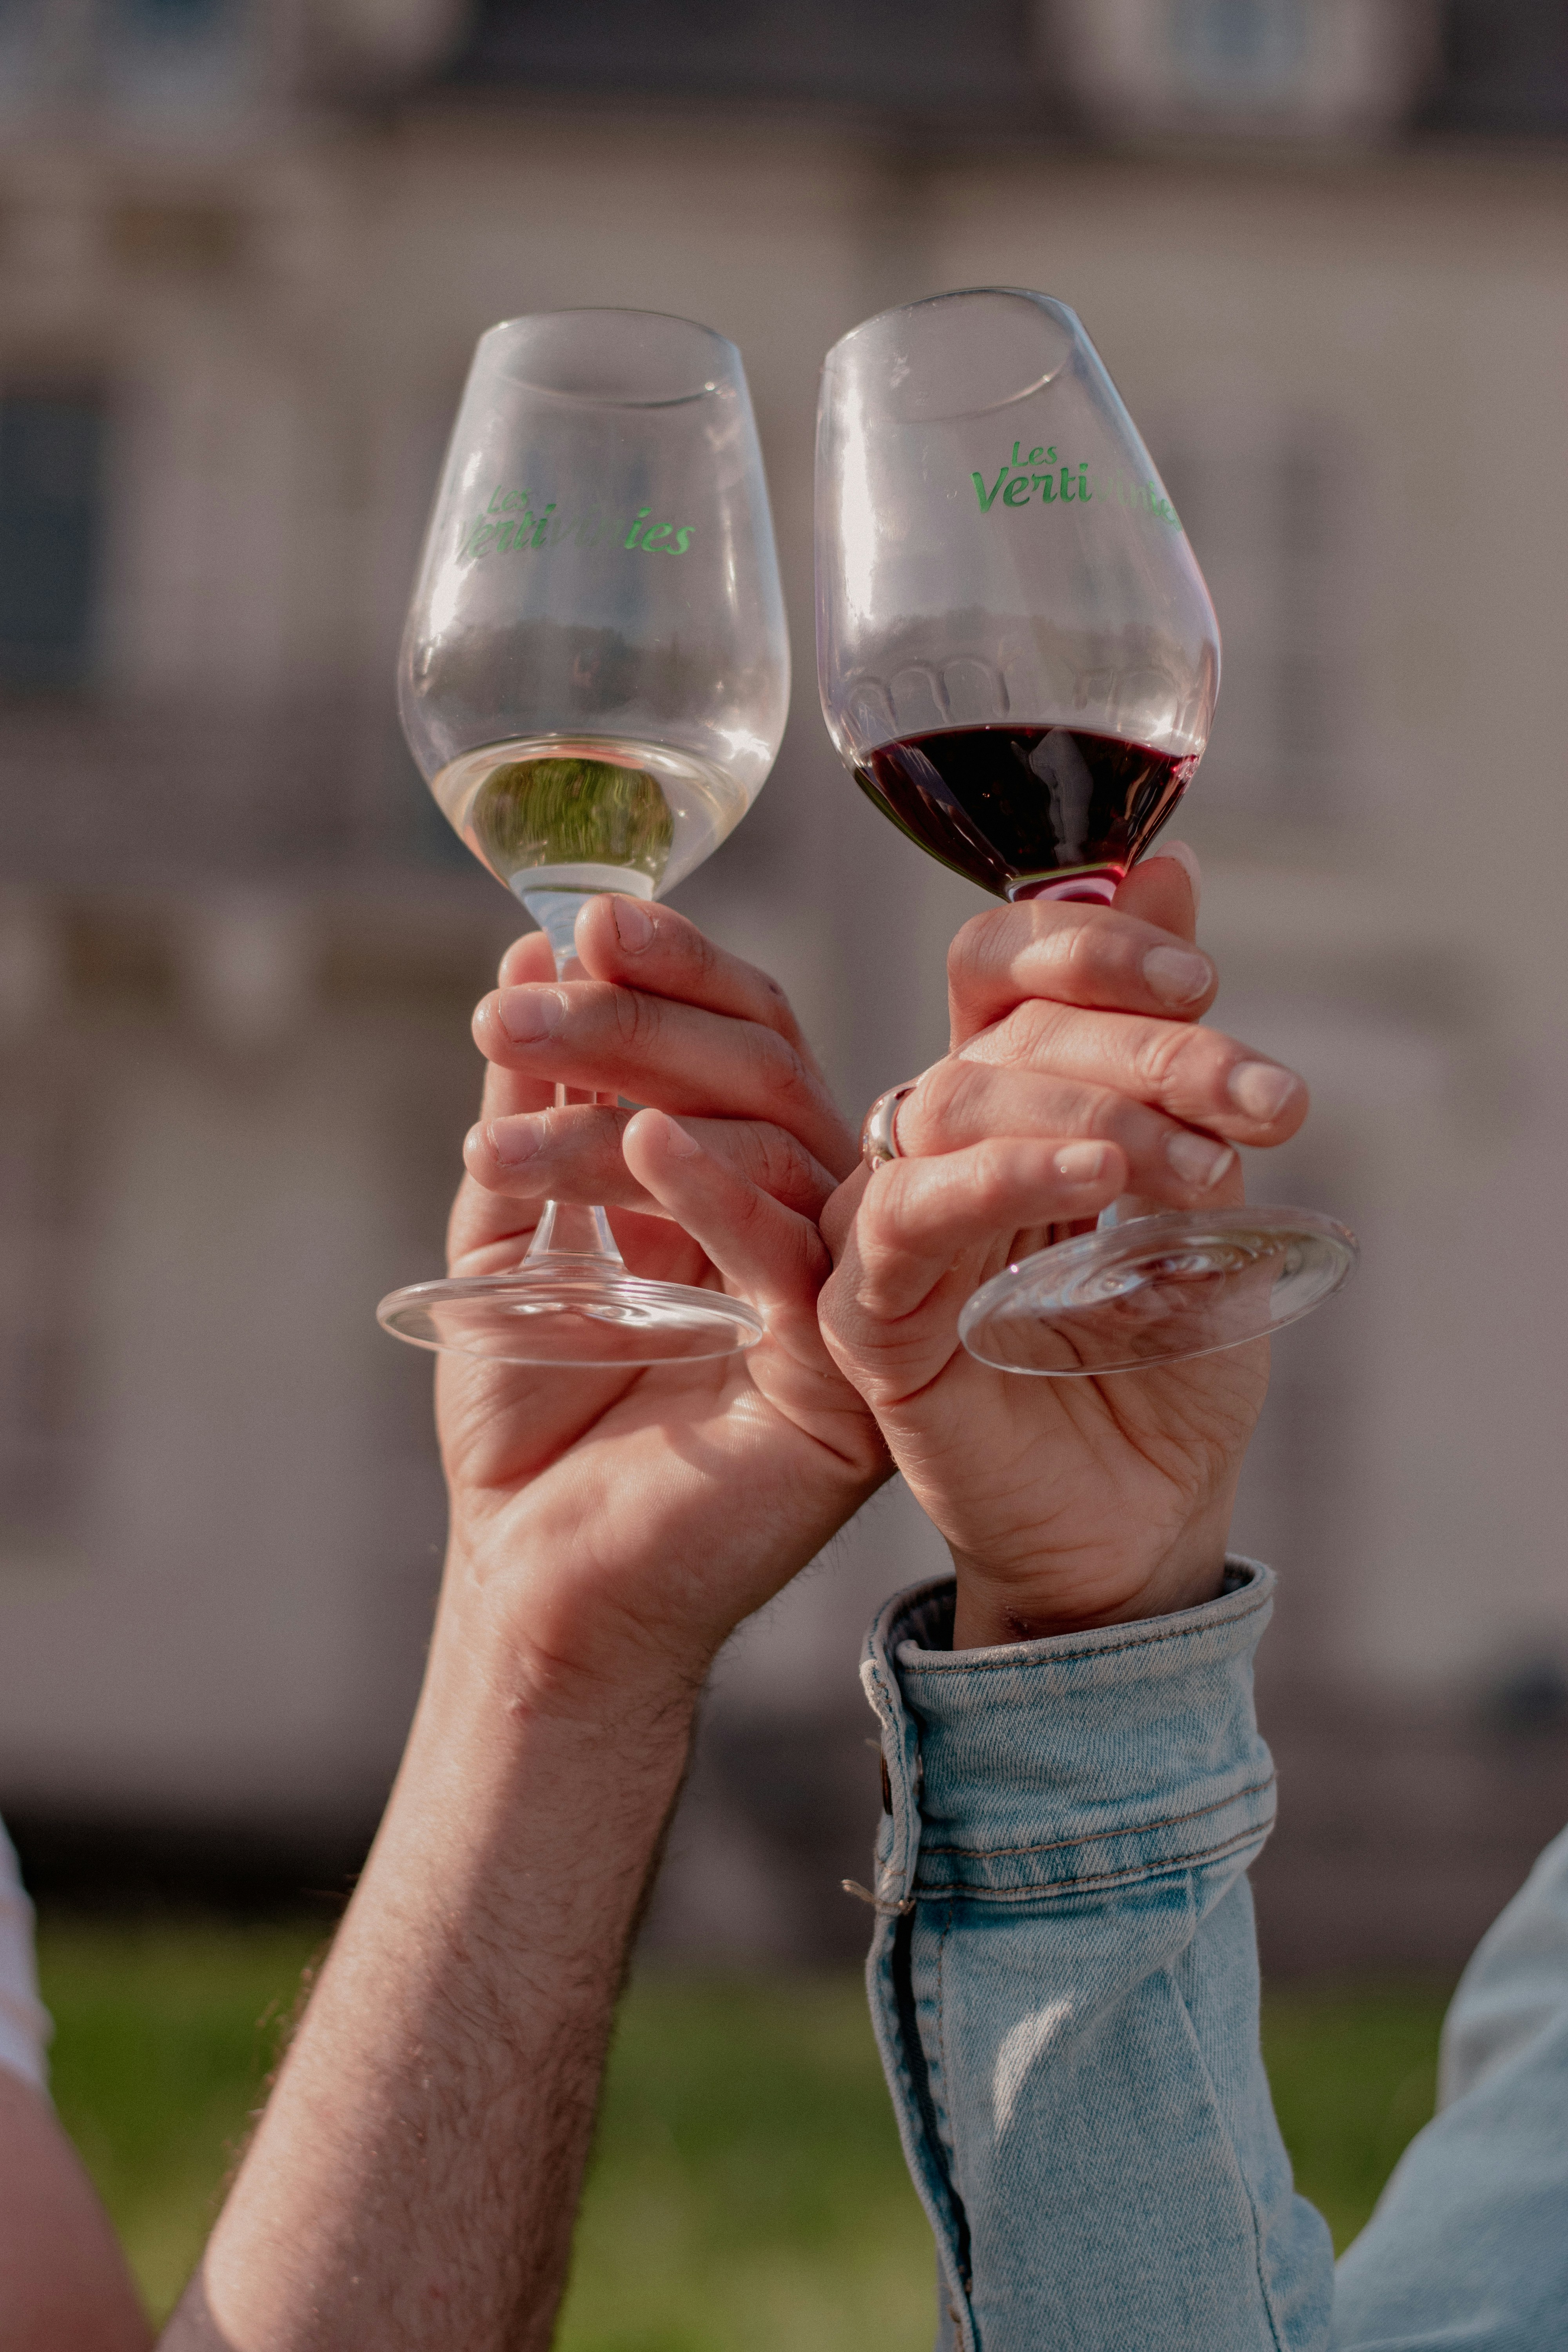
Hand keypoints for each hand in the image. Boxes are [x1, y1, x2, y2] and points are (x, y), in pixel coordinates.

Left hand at [435, 896, 888, 1704]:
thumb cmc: (534, 1425)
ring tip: (502, 1095)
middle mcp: (814, 1226)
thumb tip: (532, 951)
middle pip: (763, 1070)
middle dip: (633, 1018)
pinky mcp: (844, 1374)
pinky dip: (713, 1188)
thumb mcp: (513, 1234)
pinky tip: (633, 1139)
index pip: (747, 1037)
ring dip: (632, 1090)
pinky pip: (797, 1255)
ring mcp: (840, 1296)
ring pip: (773, 1138)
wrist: (537, 1580)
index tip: (582, 920)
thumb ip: (535, 1106)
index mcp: (751, 1187)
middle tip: (511, 1011)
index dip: (677, 967)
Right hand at [819, 854, 1306, 1649]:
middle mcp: (935, 1151)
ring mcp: (892, 1229)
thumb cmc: (1163, 1367)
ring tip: (1197, 1164)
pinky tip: (1092, 1174)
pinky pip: (907, 1216)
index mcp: (1003, 1107)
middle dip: (1144, 1045)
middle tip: (1265, 1101)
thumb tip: (1175, 870)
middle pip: (1002, 1034)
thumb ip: (1170, 1047)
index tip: (1209, 986)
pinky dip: (1001, 1174)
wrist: (1140, 1526)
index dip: (1091, 947)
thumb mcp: (1196, 1189)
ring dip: (1092, 1109)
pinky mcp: (872, 1317)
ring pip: (952, 1102)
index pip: (1000, 971)